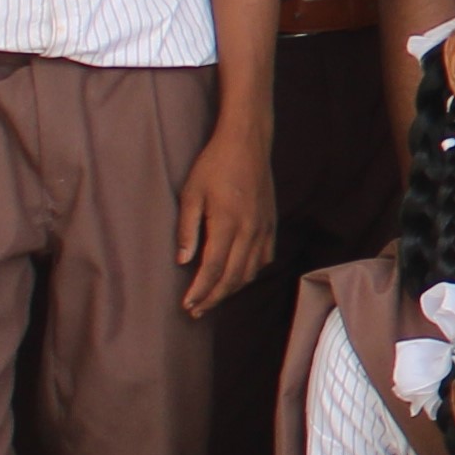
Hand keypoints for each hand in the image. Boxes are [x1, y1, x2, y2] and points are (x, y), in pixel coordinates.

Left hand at [172, 122, 275, 312]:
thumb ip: (187, 229)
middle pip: (233, 277)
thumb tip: (183, 261)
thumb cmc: (214, 165)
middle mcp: (250, 230)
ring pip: (250, 271)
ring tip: (212, 298)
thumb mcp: (191, 193)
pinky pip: (263, 259)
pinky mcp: (271, 224)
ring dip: (231, 289)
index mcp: (228, 223)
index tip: (187, 305)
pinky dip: (250, 273)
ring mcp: (264, 228)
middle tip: (196, 311)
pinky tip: (237, 277)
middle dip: (213, 297)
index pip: (213, 268)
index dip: (200, 290)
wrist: (247, 143)